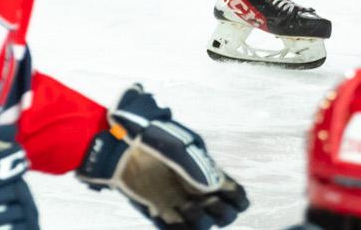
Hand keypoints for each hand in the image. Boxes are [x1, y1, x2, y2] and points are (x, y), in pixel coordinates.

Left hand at [78, 85, 247, 228]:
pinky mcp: (157, 210)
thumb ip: (198, 169)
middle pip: (221, 212)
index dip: (238, 199)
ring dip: (200, 221)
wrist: (122, 145)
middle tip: (209, 205)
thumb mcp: (181, 149)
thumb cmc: (155, 140)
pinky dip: (179, 229)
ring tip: (187, 209)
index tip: (233, 199)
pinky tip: (179, 223)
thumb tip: (213, 189)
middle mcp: (195, 189)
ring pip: (200, 224)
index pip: (234, 192)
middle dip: (222, 214)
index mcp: (208, 171)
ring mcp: (177, 201)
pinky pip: (173, 228)